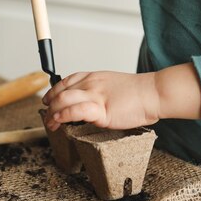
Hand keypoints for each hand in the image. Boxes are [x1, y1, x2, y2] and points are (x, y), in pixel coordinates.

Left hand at [42, 71, 160, 130]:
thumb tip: (90, 104)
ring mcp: (95, 96)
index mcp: (94, 77)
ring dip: (52, 114)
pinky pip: (75, 111)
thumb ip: (99, 92)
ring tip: (50, 124)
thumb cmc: (139, 93)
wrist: (154, 93)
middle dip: (49, 105)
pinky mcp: (101, 111)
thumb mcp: (113, 86)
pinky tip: (59, 122)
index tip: (47, 100)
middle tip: (47, 116)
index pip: (66, 81)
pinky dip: (63, 116)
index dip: (53, 91)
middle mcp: (91, 84)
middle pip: (61, 91)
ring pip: (63, 100)